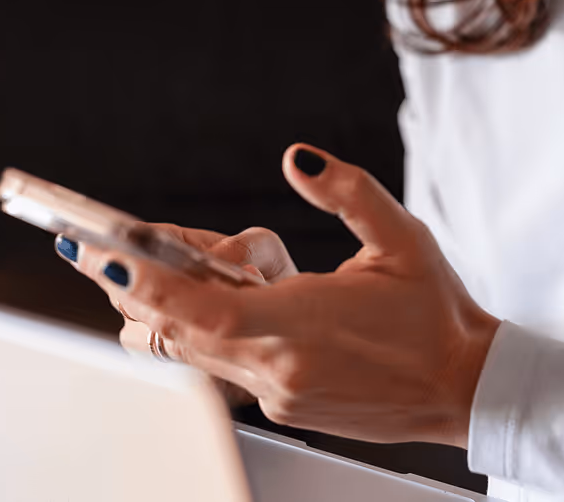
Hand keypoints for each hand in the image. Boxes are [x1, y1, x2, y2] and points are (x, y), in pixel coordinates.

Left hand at [70, 145, 501, 447]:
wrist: (462, 385)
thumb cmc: (435, 312)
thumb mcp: (401, 236)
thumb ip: (347, 192)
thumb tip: (298, 159)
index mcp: (306, 324)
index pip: (206, 309)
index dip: (152, 284)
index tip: (111, 257)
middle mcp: (280, 368)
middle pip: (179, 332)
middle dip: (135, 288)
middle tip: (100, 252)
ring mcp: (279, 392)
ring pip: (194, 350)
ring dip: (171, 307)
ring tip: (164, 265)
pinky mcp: (285, 403)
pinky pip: (224, 362)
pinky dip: (210, 326)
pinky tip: (233, 293)